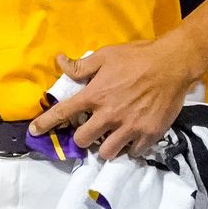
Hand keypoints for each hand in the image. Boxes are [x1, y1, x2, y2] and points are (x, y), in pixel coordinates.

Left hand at [29, 40, 197, 159]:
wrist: (172, 64)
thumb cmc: (136, 57)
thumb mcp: (105, 55)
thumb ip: (81, 66)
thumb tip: (58, 61)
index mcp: (95, 95)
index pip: (63, 112)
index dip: (46, 123)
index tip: (35, 132)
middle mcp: (109, 115)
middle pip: (83, 140)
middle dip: (83, 137)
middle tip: (91, 130)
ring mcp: (129, 127)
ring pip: (107, 152)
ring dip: (105, 147)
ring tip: (111, 138)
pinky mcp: (149, 134)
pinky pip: (133, 153)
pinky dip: (129, 149)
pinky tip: (131, 139)